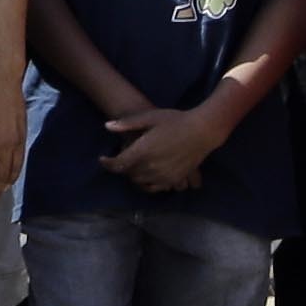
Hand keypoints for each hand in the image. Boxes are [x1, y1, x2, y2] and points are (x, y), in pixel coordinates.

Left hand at [97, 98, 220, 197]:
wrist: (203, 131)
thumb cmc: (176, 120)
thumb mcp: (150, 117)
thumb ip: (128, 123)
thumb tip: (107, 126)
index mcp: (143, 151)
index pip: (118, 164)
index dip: (107, 163)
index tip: (102, 159)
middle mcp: (151, 167)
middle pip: (128, 174)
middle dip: (122, 168)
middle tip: (121, 158)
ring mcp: (163, 176)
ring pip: (140, 182)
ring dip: (133, 176)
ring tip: (134, 166)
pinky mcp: (174, 180)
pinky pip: (154, 188)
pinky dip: (147, 183)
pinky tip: (147, 174)